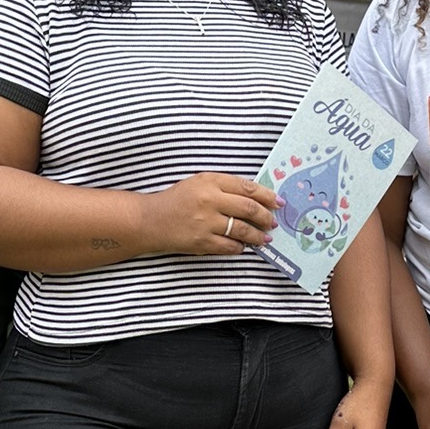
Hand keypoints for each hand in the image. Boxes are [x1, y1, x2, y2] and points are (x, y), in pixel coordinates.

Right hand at [141, 173, 275, 256]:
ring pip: (242, 230)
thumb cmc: (177, 200)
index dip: (267, 196)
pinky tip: (244, 246)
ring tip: (264, 238)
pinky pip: (230, 246)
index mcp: (210, 181)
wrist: (151, 220)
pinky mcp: (202, 242)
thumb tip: (255, 199)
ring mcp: (206, 223)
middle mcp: (209, 200)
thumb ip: (225, 187)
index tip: (278, 202)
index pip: (247, 188)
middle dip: (265, 217)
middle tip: (273, 222)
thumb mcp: (199, 183)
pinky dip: (240, 247)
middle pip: (248, 208)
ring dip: (257, 235)